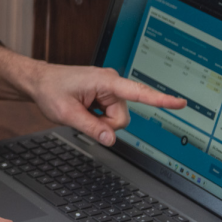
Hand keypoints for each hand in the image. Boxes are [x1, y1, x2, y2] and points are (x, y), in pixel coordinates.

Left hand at [0, 46, 185, 146]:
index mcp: (105, 81)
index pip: (138, 93)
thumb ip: (91, 127)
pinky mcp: (108, 96)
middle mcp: (112, 83)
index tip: (180, 103)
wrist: (40, 82)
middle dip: (104, 125)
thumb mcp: (66, 113)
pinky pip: (110, 117)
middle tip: (82, 116)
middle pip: (122, 119)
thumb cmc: (51, 90)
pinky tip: (85, 110)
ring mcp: (111, 90)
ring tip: (81, 110)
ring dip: (100, 122)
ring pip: (117, 120)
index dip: (160, 100)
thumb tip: (111, 140)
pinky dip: (98, 119)